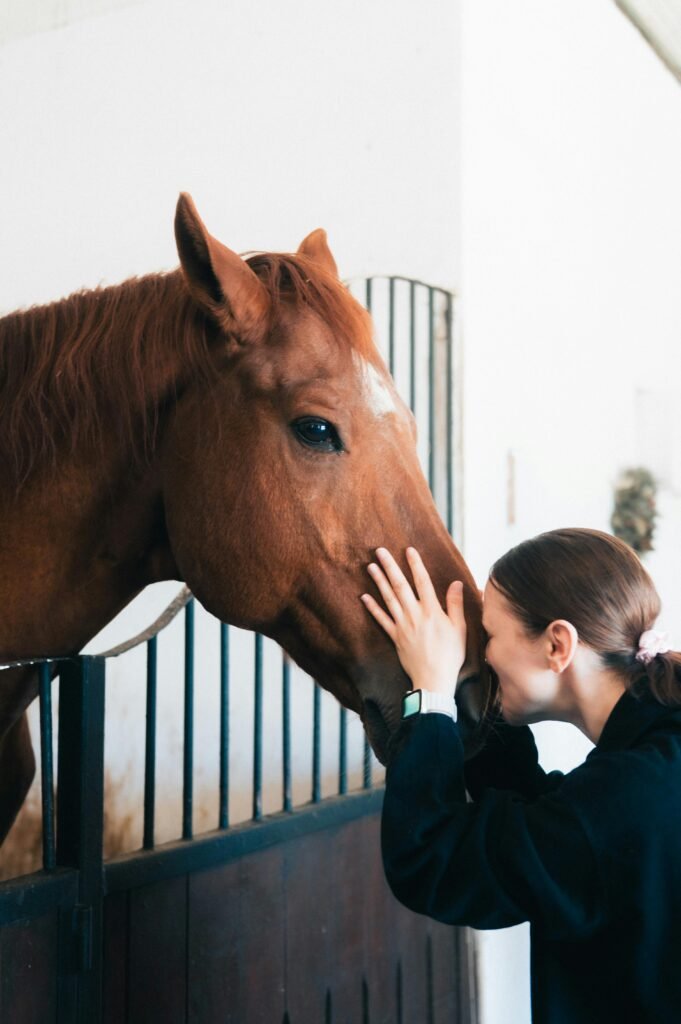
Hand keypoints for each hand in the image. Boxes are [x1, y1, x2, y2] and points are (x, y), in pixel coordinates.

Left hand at [361, 546, 466, 697]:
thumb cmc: (450, 656)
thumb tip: (456, 582)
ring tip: (370, 566)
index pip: (422, 581)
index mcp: (432, 611)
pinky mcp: (395, 637)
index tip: (408, 550)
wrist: (433, 680)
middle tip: (379, 550)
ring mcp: (402, 625)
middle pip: (400, 585)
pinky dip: (372, 608)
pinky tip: (364, 596)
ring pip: (388, 599)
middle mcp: (415, 614)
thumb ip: (455, 604)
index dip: (415, 564)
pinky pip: (381, 619)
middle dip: (389, 566)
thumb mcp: (460, 629)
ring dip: (378, 581)